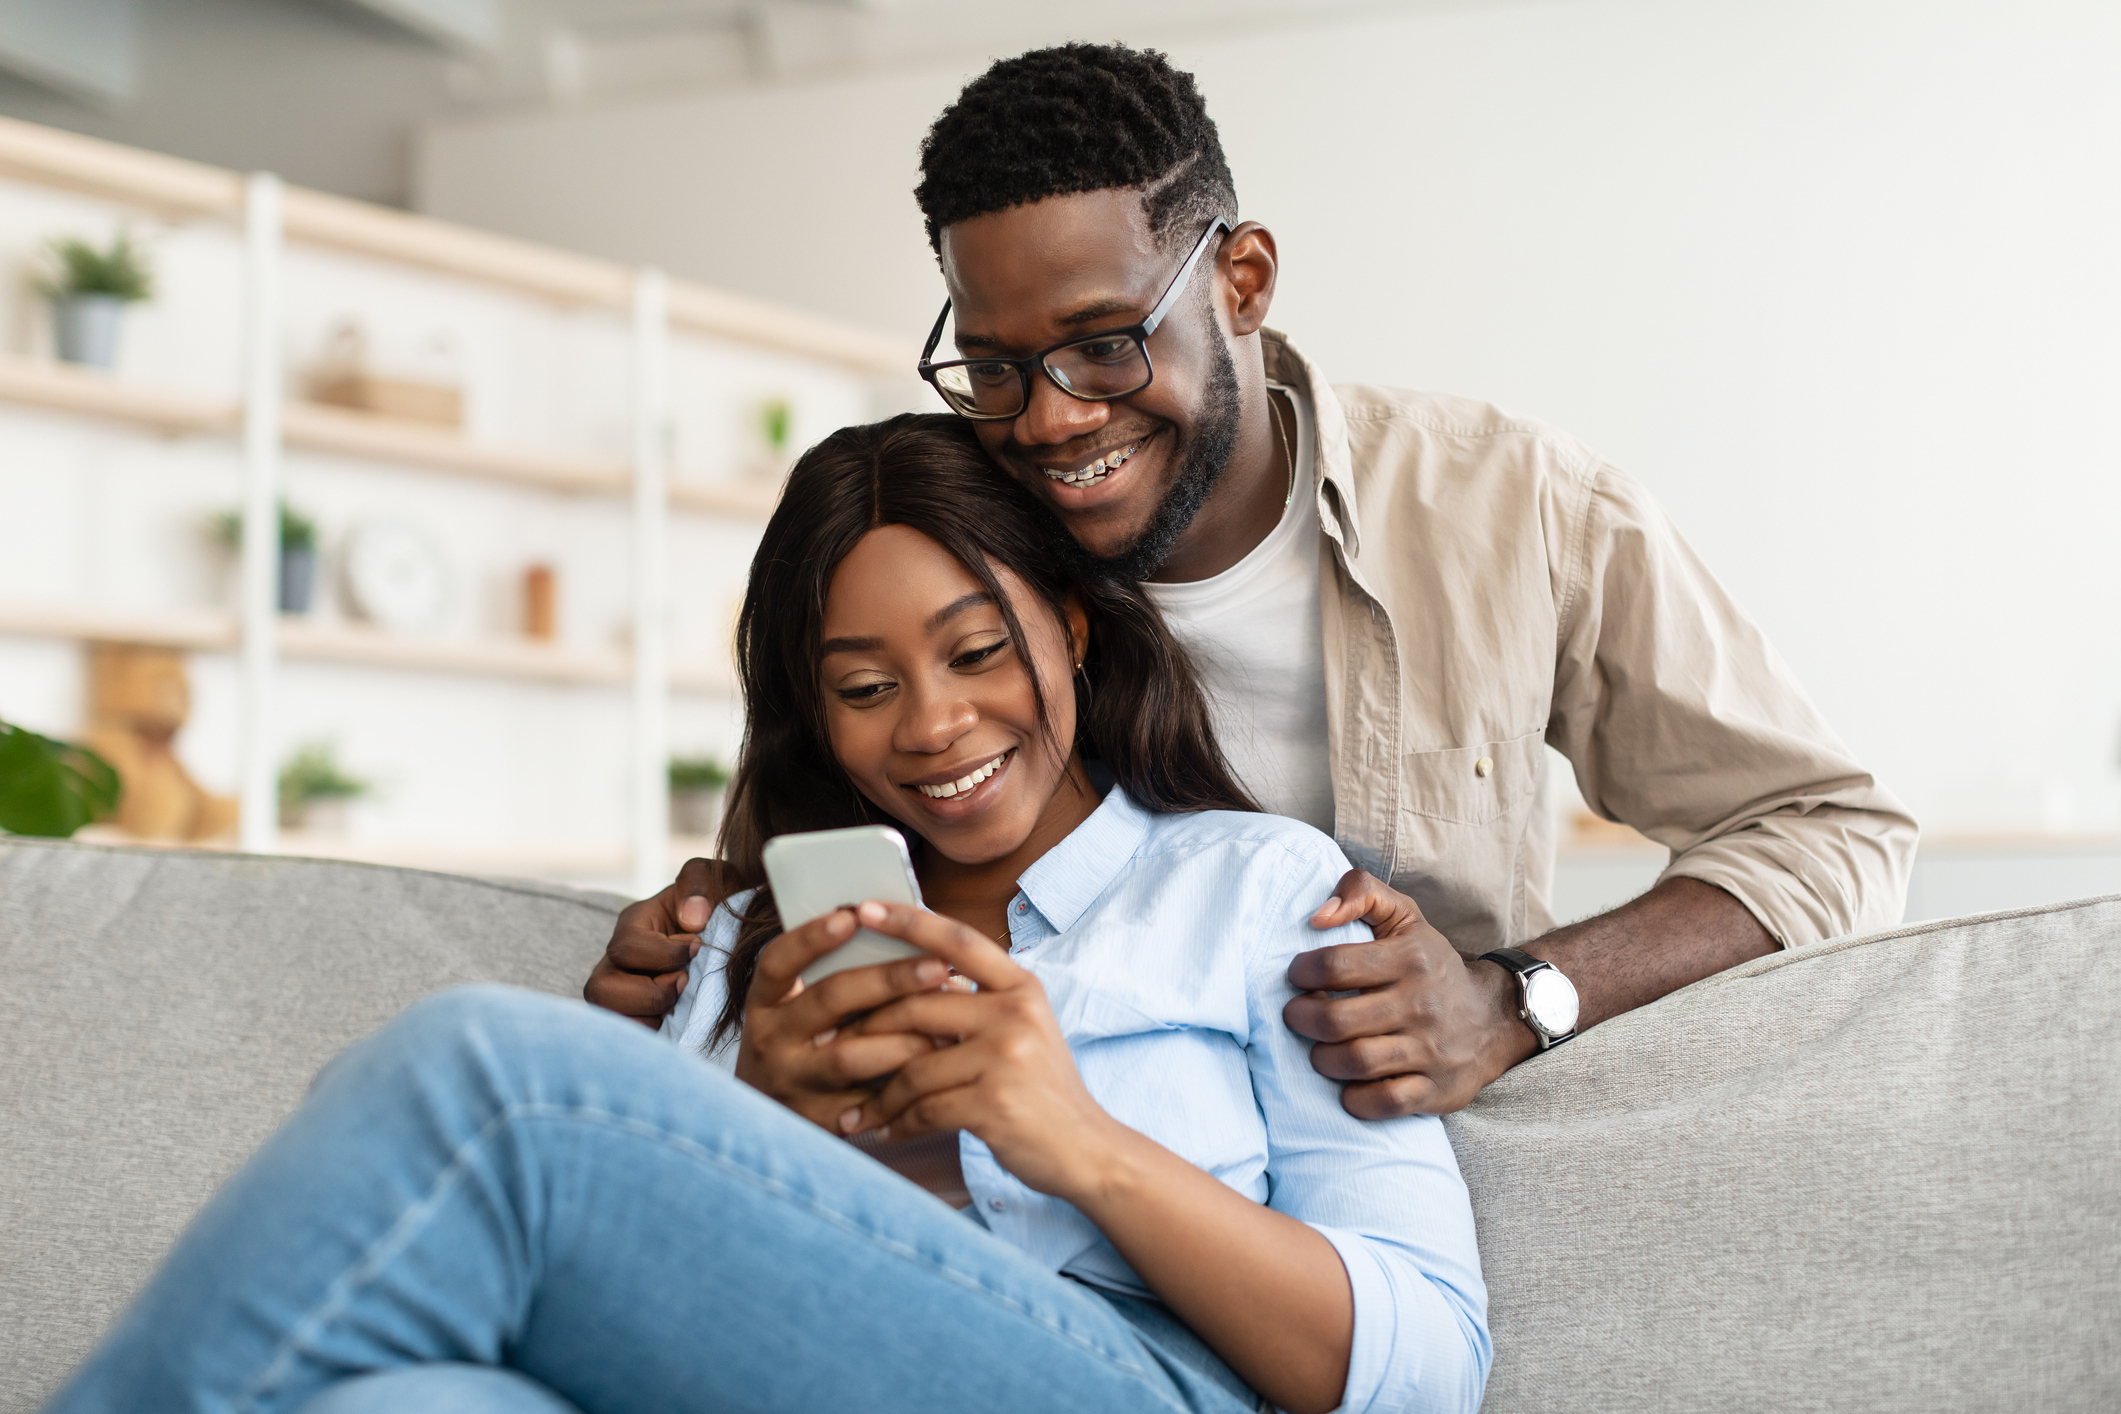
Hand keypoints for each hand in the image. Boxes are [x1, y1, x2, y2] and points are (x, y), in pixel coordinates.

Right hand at [582, 857, 725, 1025]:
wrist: (730, 935)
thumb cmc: (717, 906)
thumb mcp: (715, 881)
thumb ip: (700, 884)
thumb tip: (692, 920)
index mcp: (634, 924)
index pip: (627, 946)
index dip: (664, 954)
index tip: (698, 949)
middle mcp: (617, 960)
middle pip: (600, 989)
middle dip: (650, 993)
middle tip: (685, 983)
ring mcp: (619, 990)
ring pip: (606, 1015)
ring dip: (646, 1016)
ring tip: (677, 1006)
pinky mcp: (632, 1015)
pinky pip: (625, 1035)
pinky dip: (649, 1034)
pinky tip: (675, 1022)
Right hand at [732, 905, 968, 1132]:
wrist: (764, 1125)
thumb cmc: (803, 1045)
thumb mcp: (798, 1009)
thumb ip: (834, 977)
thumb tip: (901, 933)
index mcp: (765, 1002)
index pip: (778, 962)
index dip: (811, 937)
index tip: (852, 914)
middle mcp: (769, 1040)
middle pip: (829, 1001)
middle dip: (888, 980)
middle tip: (938, 966)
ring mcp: (791, 1083)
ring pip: (851, 1056)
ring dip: (905, 1039)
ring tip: (950, 1026)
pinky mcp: (817, 1122)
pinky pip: (867, 1103)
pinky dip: (905, 1084)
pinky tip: (938, 1071)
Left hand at [838, 901, 1126, 1199]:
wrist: (1086, 1150)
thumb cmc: (1039, 1089)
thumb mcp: (1019, 1031)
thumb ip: (974, 1004)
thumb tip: (903, 983)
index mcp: (1020, 987)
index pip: (958, 940)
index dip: (908, 921)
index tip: (863, 908)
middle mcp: (1016, 1013)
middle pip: (917, 1005)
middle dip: (864, 1027)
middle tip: (827, 1041)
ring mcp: (1007, 1057)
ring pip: (913, 1065)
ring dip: (879, 1093)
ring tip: (857, 1108)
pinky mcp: (994, 1103)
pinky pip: (924, 1108)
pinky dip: (898, 1122)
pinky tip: (884, 1130)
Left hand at [1284, 870, 1529, 1117]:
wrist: (1493, 1017)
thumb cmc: (1429, 964)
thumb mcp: (1403, 916)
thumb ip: (1360, 892)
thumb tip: (1317, 916)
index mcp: (1410, 957)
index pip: (1336, 964)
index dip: (1302, 972)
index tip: (1297, 977)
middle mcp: (1422, 1004)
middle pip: (1337, 1020)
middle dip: (1302, 1019)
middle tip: (1297, 1015)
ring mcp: (1431, 1050)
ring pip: (1355, 1062)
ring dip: (1322, 1058)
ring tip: (1319, 1048)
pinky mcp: (1436, 1090)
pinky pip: (1384, 1102)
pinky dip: (1355, 1099)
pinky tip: (1347, 1085)